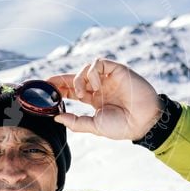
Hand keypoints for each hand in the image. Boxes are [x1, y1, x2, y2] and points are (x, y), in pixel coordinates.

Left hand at [47, 58, 161, 139]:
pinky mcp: (117, 70)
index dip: (59, 88)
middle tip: (48, 84)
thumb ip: (76, 122)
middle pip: (75, 77)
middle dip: (60, 79)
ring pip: (85, 69)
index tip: (45, 90)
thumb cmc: (122, 126)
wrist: (143, 122)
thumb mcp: (95, 126)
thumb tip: (56, 118)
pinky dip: (92, 73)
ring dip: (78, 80)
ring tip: (82, 94)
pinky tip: (96, 87)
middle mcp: (100, 86)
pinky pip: (98, 64)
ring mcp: (108, 78)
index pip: (72, 90)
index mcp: (94, 99)